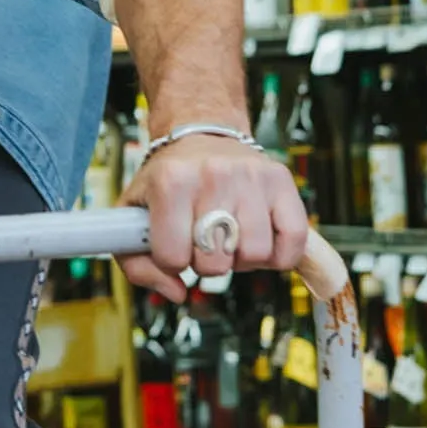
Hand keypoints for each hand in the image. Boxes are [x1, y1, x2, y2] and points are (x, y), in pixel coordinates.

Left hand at [118, 134, 307, 302]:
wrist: (202, 135)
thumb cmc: (167, 180)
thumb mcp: (133, 214)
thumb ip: (138, 264)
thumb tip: (177, 292)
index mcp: (170, 182)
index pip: (172, 258)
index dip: (171, 261)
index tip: (173, 243)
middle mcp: (212, 175)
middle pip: (215, 262)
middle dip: (206, 262)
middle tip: (203, 240)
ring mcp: (250, 176)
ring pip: (255, 255)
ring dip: (242, 257)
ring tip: (230, 237)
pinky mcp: (281, 180)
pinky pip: (293, 240)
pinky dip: (279, 254)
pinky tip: (260, 240)